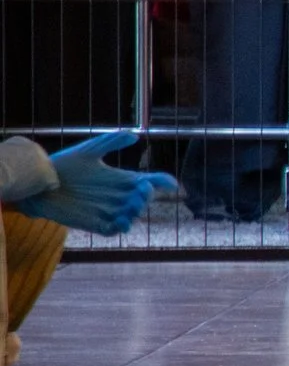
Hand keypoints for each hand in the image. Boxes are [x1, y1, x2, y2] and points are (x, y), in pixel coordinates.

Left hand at [17, 132, 178, 235]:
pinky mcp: (95, 223)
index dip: (163, 182)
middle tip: (143, 189)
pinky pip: (113, 229)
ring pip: (132, 215)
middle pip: (143, 199)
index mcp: (121, 179)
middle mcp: (118, 196)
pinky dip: (120, 227)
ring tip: (133, 205)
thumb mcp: (88, 150)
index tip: (171, 184)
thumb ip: (110, 142)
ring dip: (136, 211)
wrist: (40, 183)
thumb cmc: (63, 165)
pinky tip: (122, 222)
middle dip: (146, 196)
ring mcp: (108, 210)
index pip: (149, 181)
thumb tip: (135, 136)